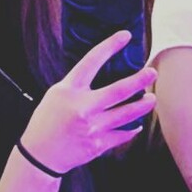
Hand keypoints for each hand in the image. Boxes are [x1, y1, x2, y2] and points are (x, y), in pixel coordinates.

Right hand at [22, 31, 156, 174]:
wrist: (39, 155)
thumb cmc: (46, 121)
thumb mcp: (57, 94)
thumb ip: (79, 84)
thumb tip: (105, 73)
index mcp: (69, 90)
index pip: (92, 61)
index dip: (110, 46)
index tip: (125, 36)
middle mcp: (82, 107)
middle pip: (118, 90)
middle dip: (139, 80)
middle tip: (152, 72)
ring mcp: (91, 127)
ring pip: (126, 114)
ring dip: (142, 106)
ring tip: (152, 99)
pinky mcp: (98, 145)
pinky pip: (121, 135)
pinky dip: (131, 129)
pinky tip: (137, 125)